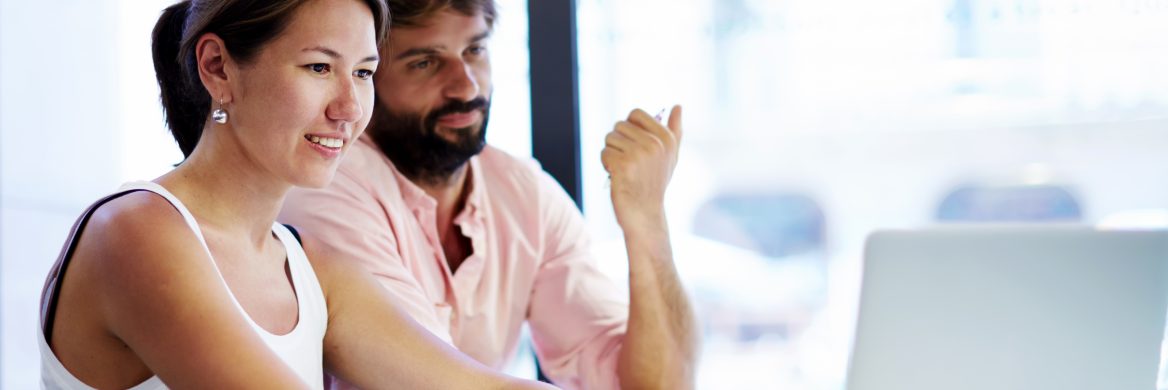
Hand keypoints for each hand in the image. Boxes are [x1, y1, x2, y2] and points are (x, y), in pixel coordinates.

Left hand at [601, 105, 682, 229]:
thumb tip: (678, 105)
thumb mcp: (670, 156)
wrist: (644, 214)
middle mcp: (654, 144)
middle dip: (618, 142)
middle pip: (619, 126)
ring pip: (609, 139)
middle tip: (629, 162)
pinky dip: (606, 165)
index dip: (628, 129)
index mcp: (666, 138)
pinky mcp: (623, 165)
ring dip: (611, 154)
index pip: (635, 114)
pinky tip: (617, 177)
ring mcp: (639, 155)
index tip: (635, 146)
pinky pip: (604, 153)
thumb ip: (675, 130)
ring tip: (624, 170)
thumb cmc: (654, 183)